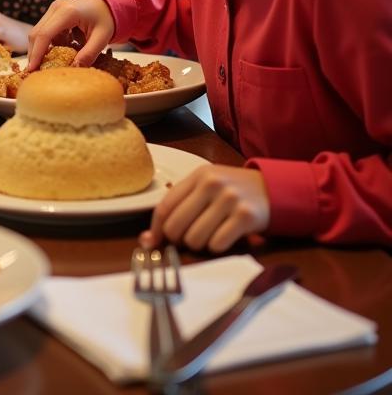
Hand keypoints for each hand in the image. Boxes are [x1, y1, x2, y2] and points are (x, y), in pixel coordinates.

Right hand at [26, 0, 114, 69]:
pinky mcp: (53, 13)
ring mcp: (53, 9)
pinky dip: (48, 44)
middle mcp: (56, 8)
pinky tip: (57, 53)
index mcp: (68, 12)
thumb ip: (88, 54)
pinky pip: (45, 30)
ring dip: (40, 49)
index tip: (32, 70)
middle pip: (36, 33)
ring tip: (45, 65)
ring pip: (38, 32)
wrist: (107, 1)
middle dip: (34, 53)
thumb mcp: (102, 37)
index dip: (36, 53)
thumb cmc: (107, 17)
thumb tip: (74, 69)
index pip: (45, 35)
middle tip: (35, 72)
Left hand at [140, 165, 270, 253]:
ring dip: (200, 244)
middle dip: (178, 240)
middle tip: (189, 239)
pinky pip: (217, 244)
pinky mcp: (245, 216)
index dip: (155, 229)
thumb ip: (180, 206)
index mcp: (197, 175)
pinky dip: (218, 247)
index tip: (151, 242)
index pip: (164, 206)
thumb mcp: (207, 187)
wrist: (274, 189)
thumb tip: (148, 239)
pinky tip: (226, 238)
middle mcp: (211, 184)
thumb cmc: (233, 191)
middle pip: (176, 226)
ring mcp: (229, 199)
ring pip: (195, 239)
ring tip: (210, 235)